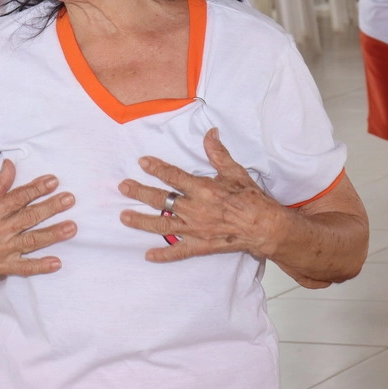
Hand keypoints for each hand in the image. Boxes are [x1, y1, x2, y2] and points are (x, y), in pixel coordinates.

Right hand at [0, 160, 75, 291]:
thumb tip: (10, 165)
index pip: (16, 198)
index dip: (35, 189)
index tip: (53, 181)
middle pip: (28, 218)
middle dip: (50, 208)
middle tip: (70, 199)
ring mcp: (0, 251)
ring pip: (31, 241)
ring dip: (52, 234)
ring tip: (71, 227)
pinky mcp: (2, 267)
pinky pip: (24, 268)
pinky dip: (40, 266)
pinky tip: (57, 263)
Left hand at [118, 129, 300, 271]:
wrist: (265, 227)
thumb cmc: (251, 199)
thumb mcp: (235, 172)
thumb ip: (218, 153)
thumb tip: (210, 133)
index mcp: (202, 189)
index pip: (174, 176)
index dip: (157, 168)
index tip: (142, 162)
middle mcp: (195, 209)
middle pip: (161, 200)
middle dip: (140, 192)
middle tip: (123, 186)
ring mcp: (195, 229)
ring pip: (163, 225)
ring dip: (141, 221)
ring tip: (124, 217)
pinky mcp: (201, 245)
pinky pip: (179, 251)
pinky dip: (164, 254)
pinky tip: (148, 255)